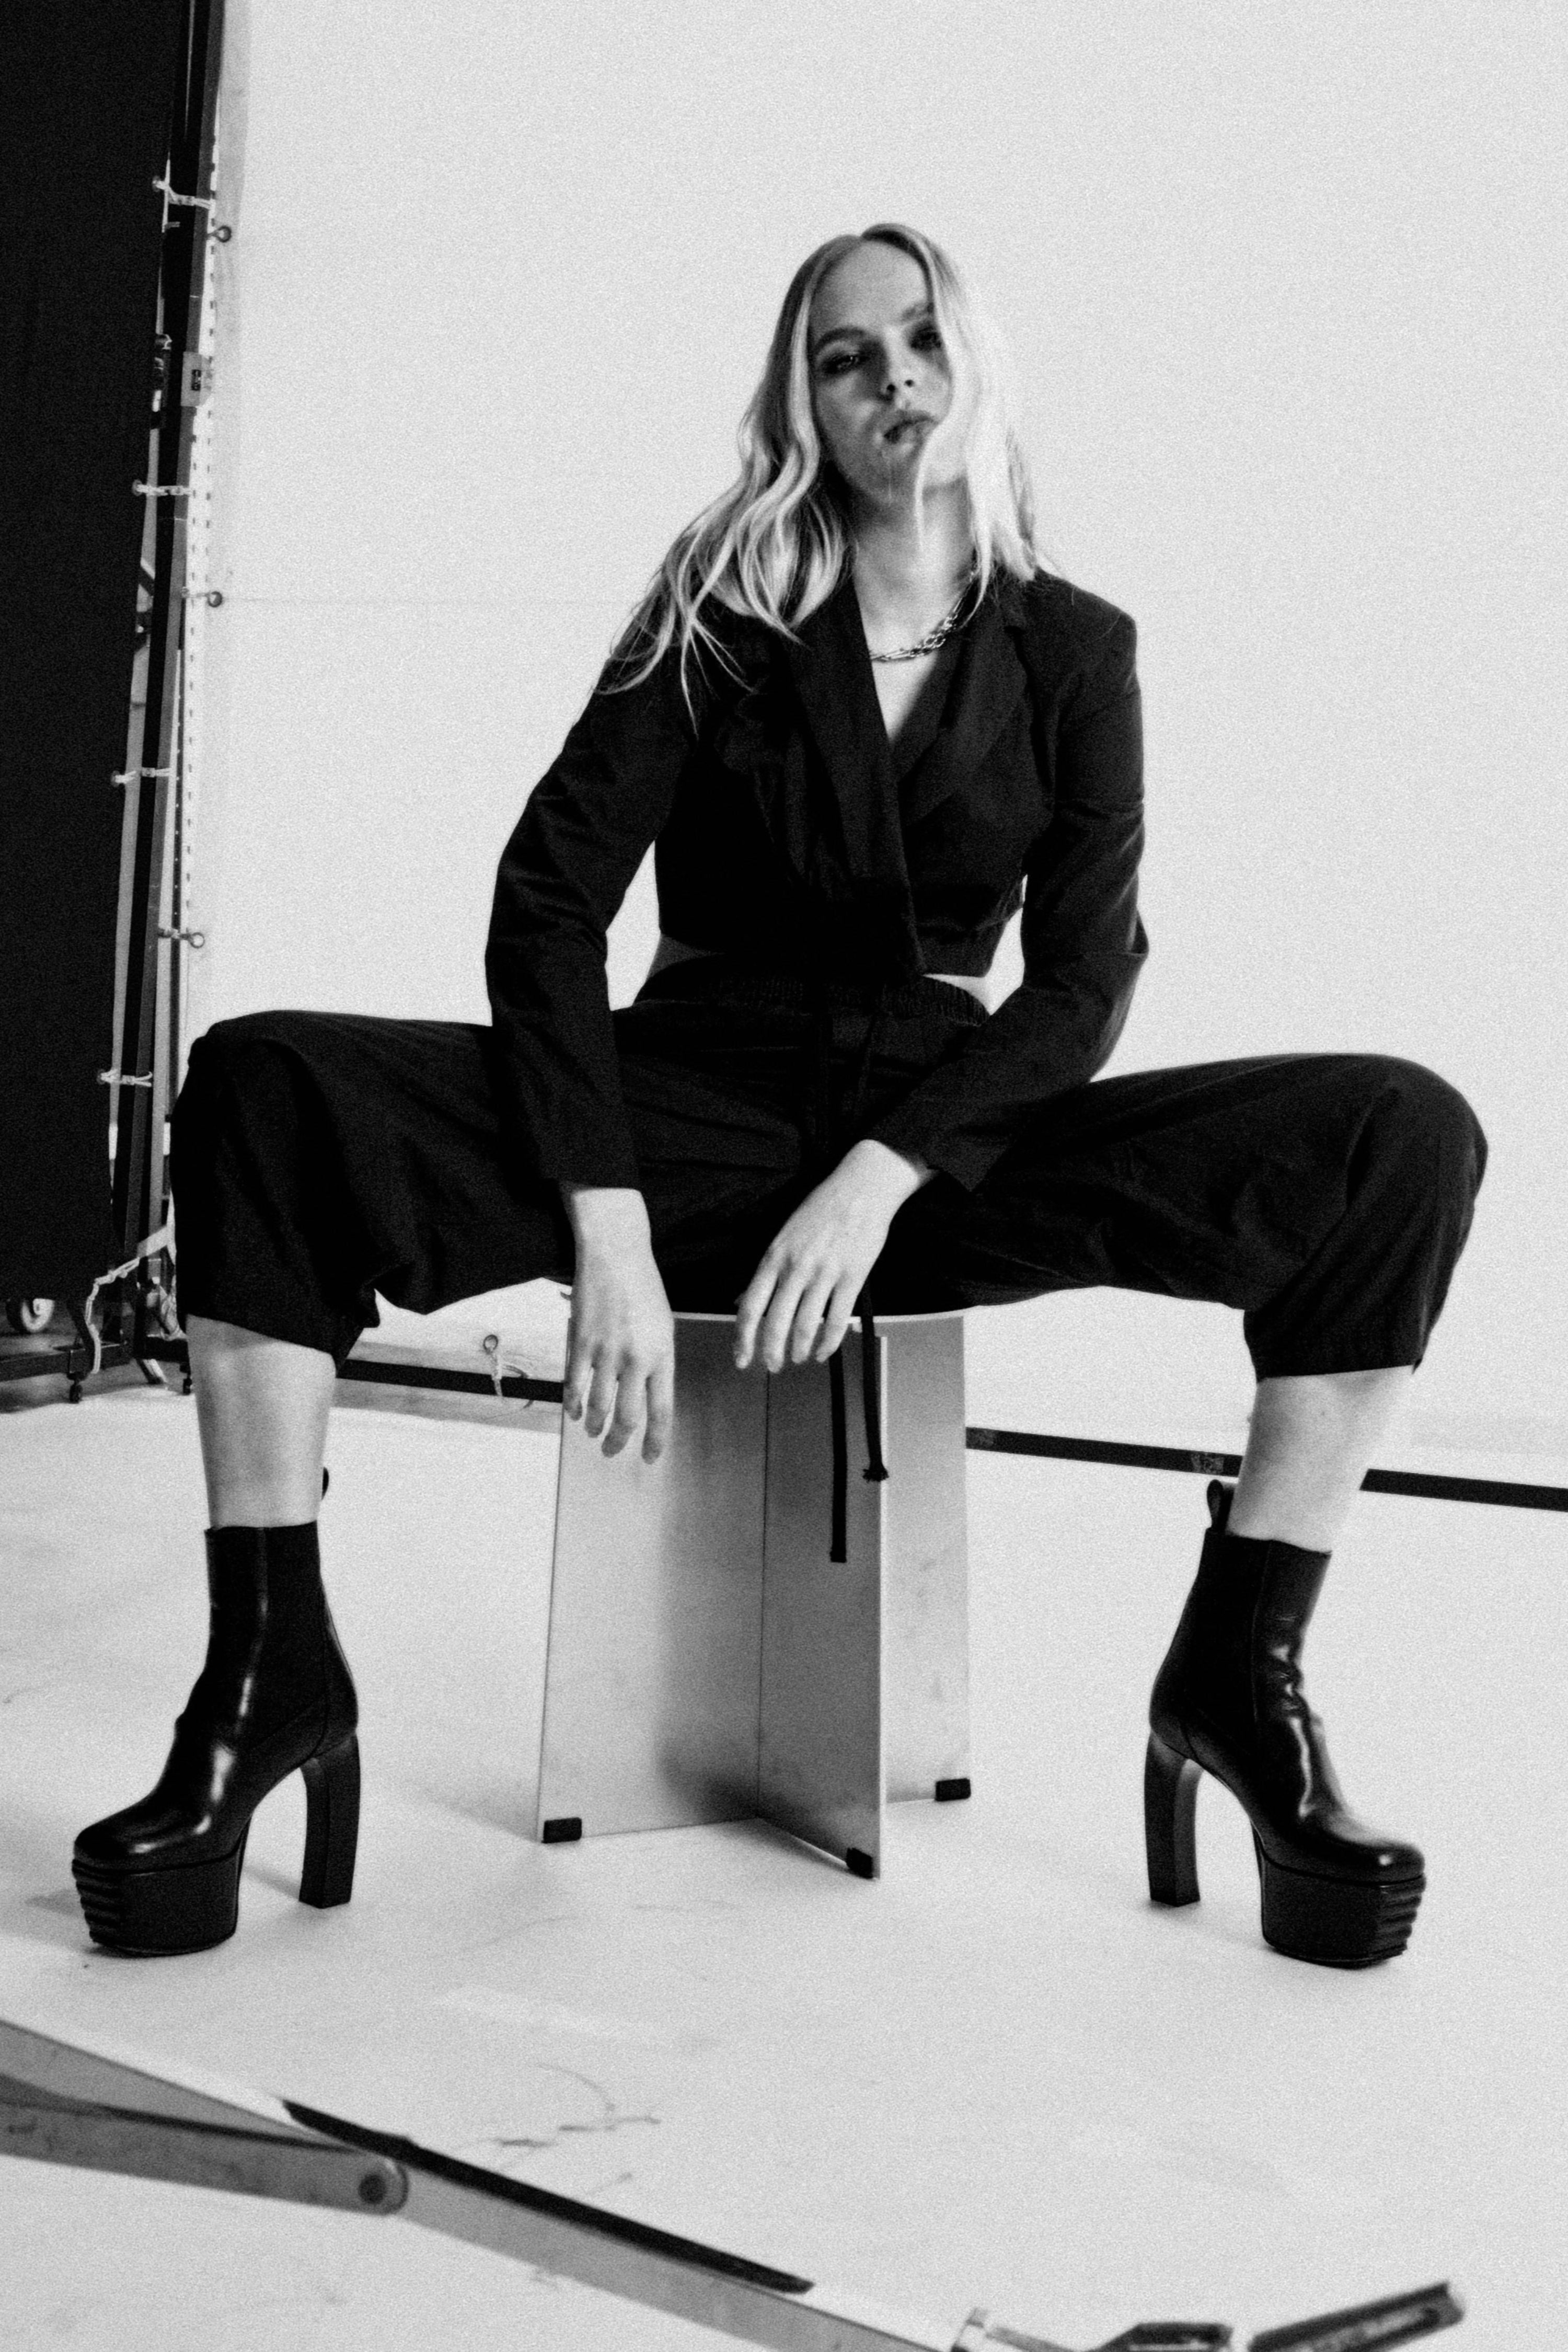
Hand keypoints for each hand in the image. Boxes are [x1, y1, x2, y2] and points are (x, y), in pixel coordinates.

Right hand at [561, 1188, 674, 1461]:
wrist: (616, 1254)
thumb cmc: (643, 1288)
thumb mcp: (663, 1327)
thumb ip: (657, 1363)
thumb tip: (648, 1397)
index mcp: (663, 1355)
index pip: (662, 1410)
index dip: (656, 1440)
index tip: (649, 1457)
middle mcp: (636, 1358)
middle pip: (628, 1417)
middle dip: (619, 1442)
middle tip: (612, 1451)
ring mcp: (606, 1351)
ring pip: (599, 1406)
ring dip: (594, 1426)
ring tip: (593, 1432)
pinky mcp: (581, 1342)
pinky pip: (574, 1385)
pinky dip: (572, 1404)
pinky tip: (573, 1412)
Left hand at [733, 1141, 931, 1372]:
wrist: (861, 1187)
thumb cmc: (820, 1209)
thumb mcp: (783, 1235)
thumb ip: (765, 1272)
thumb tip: (742, 1301)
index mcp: (774, 1257)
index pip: (751, 1306)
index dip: (743, 1338)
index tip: (741, 1359)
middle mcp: (795, 1268)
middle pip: (775, 1322)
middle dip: (771, 1352)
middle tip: (773, 1366)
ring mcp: (824, 1273)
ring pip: (806, 1325)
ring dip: (800, 1349)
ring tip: (799, 1358)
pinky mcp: (852, 1277)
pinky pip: (837, 1319)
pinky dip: (829, 1342)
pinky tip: (824, 1351)